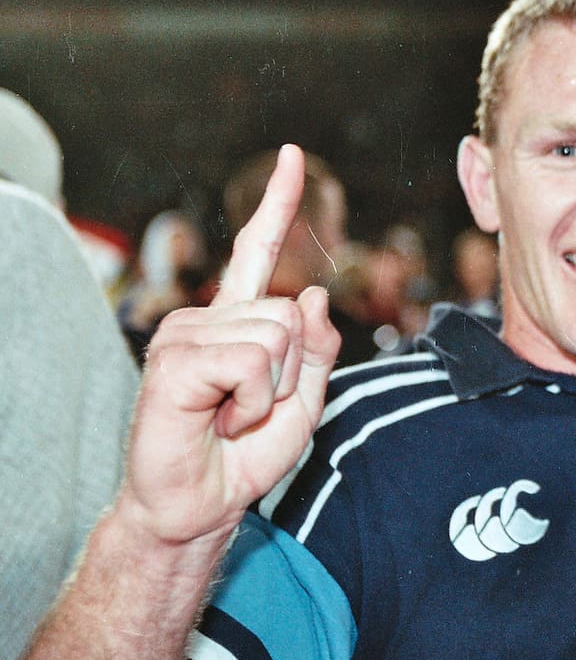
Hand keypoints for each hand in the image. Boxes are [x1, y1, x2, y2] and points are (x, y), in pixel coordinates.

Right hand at [116, 145, 341, 545]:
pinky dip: (253, 400)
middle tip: (252, 408)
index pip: (257, 250)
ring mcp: (184, 334)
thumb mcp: (304, 400)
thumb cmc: (246, 454)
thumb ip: (318, 350)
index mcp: (235, 320)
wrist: (200, 503)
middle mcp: (206, 316)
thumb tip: (312, 297)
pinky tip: (220, 418)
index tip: (295, 156)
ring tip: (233, 414)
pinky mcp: (174, 360)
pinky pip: (252, 360)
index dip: (278, 203)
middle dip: (293, 373)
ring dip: (272, 391)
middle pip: (291, 315)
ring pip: (276, 336)